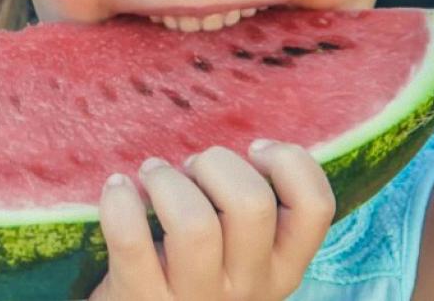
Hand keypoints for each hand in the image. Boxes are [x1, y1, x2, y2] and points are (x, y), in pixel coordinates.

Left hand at [90, 141, 335, 300]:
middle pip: (251, 204)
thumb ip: (246, 208)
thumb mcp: (237, 250)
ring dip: (167, 181)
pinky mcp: (142, 297)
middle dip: (215, 164)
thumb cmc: (188, 268)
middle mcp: (248, 288)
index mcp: (282, 268)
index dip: (289, 162)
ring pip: (195, 223)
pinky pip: (132, 239)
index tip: (255, 148)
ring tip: (152, 176)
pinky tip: (118, 188)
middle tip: (188, 168)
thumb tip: (234, 147)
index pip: (315, 207)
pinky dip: (120, 201)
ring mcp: (195, 297)